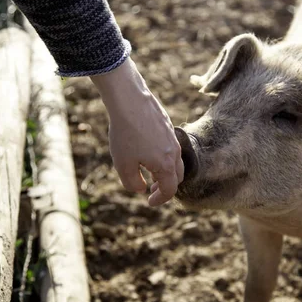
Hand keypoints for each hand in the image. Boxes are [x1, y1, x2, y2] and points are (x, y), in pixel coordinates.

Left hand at [90, 58, 183, 205]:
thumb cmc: (125, 134)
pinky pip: (170, 147)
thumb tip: (141, 189)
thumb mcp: (123, 165)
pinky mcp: (168, 126)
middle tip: (151, 189)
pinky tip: (146, 151)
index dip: (160, 200)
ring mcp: (173, 138)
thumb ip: (132, 183)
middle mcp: (174, 152)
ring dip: (165, 171)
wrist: (129, 100)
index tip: (149, 201)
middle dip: (166, 186)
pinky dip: (163, 157)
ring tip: (149, 172)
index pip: (170, 190)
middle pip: (177, 177)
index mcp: (166, 165)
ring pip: (175, 161)